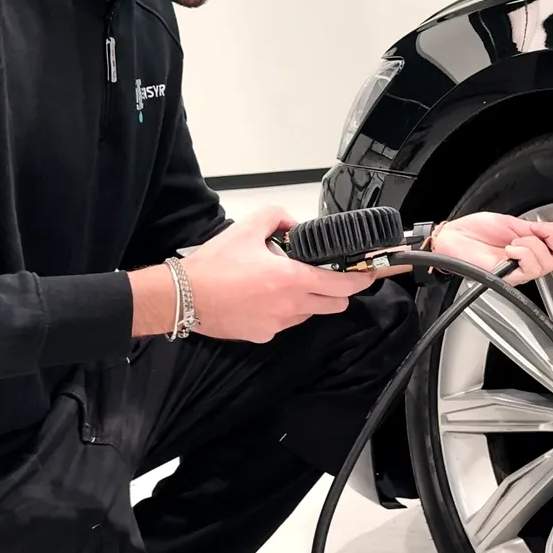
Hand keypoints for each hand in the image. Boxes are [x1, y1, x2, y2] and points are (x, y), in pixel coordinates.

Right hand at [167, 206, 378, 342]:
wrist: (182, 297)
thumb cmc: (214, 264)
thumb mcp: (247, 227)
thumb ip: (278, 217)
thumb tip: (295, 225)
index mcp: (292, 280)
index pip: (343, 285)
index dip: (362, 279)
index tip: (371, 273)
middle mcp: (291, 307)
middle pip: (335, 305)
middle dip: (338, 291)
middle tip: (326, 274)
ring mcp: (278, 325)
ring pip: (310, 314)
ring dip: (310, 301)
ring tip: (284, 282)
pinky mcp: (263, 336)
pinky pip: (285, 323)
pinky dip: (284, 311)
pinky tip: (264, 297)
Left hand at [431, 212, 552, 285]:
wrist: (453, 238)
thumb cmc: (475, 231)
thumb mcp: (514, 223)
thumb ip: (539, 228)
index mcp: (533, 249)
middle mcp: (529, 262)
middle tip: (541, 232)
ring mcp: (520, 270)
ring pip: (547, 263)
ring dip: (533, 245)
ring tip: (515, 241)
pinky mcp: (509, 276)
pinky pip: (530, 268)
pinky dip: (523, 253)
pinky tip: (511, 248)